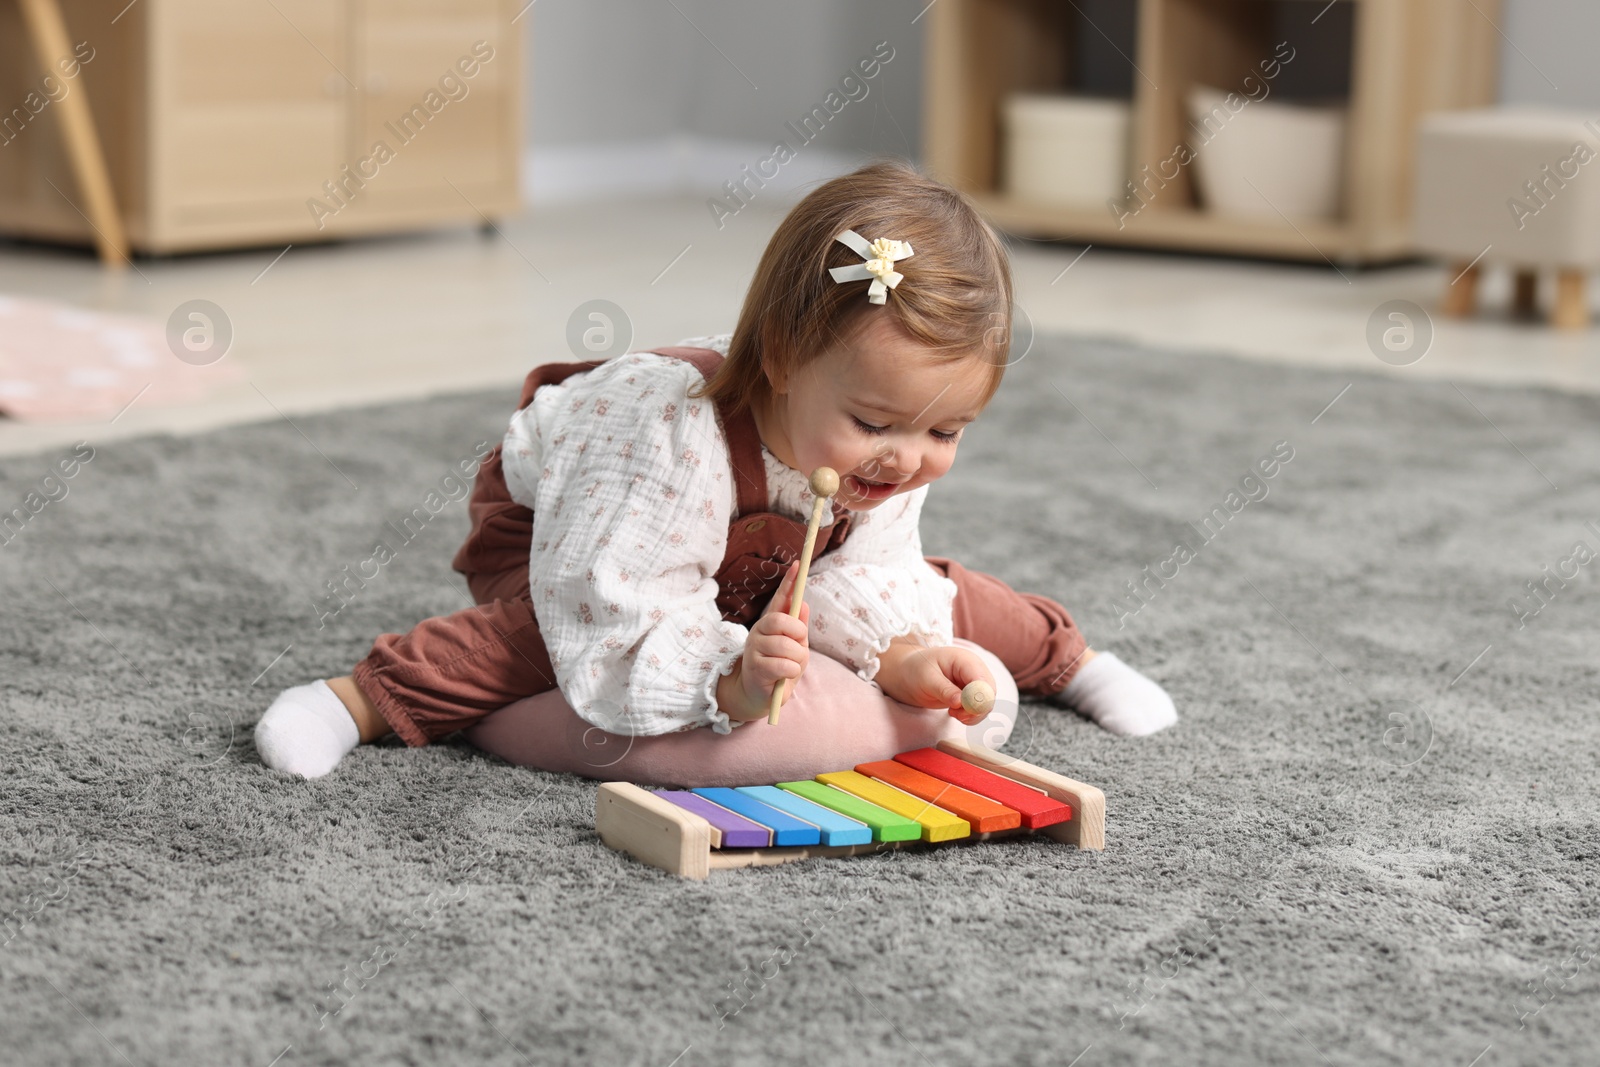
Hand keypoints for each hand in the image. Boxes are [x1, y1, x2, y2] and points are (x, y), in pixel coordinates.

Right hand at [718, 560, 809, 721]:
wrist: (758, 697)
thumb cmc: (779, 670)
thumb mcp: (794, 647)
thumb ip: (798, 628)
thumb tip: (804, 604)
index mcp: (770, 625)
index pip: (780, 599)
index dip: (788, 582)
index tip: (798, 564)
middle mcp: (759, 633)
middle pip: (782, 621)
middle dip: (797, 633)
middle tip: (799, 645)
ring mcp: (755, 650)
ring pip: (786, 646)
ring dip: (797, 659)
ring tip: (791, 667)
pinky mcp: (756, 669)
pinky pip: (784, 665)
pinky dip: (791, 672)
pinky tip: (784, 677)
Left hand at [877, 642, 995, 724]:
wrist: (909, 673)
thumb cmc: (916, 670)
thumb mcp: (926, 679)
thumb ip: (944, 690)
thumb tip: (960, 703)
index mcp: (965, 660)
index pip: (982, 681)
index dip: (978, 698)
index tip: (961, 710)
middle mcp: (975, 670)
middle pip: (989, 694)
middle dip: (976, 709)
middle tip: (957, 716)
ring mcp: (974, 682)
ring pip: (986, 704)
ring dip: (973, 714)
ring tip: (953, 714)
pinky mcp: (971, 694)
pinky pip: (979, 709)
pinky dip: (970, 716)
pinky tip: (955, 714)